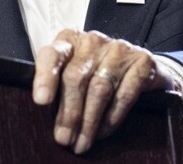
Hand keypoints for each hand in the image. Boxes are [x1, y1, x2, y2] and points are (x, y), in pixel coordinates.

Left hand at [32, 29, 174, 153]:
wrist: (139, 65)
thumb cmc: (94, 72)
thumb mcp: (71, 72)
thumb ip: (56, 86)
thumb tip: (43, 114)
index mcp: (69, 40)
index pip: (53, 55)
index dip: (45, 77)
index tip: (41, 100)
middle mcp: (92, 40)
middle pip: (76, 77)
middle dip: (69, 113)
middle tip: (64, 139)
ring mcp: (119, 49)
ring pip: (99, 89)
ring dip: (89, 121)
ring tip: (82, 142)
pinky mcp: (141, 62)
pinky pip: (124, 95)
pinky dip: (112, 117)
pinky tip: (103, 132)